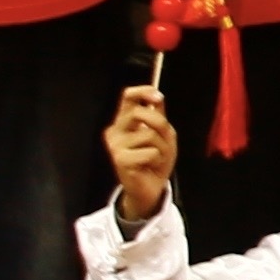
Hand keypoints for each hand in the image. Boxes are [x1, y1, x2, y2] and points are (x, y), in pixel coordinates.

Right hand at [105, 84, 177, 226]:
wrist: (151, 187)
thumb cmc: (156, 159)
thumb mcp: (163, 134)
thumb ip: (159, 116)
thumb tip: (157, 99)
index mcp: (124, 121)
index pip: (128, 96)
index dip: (143, 92)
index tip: (158, 97)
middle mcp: (115, 131)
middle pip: (140, 113)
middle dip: (160, 125)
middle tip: (164, 140)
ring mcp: (115, 145)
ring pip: (149, 134)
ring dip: (162, 147)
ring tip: (155, 157)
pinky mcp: (120, 160)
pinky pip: (151, 152)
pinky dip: (158, 159)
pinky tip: (150, 166)